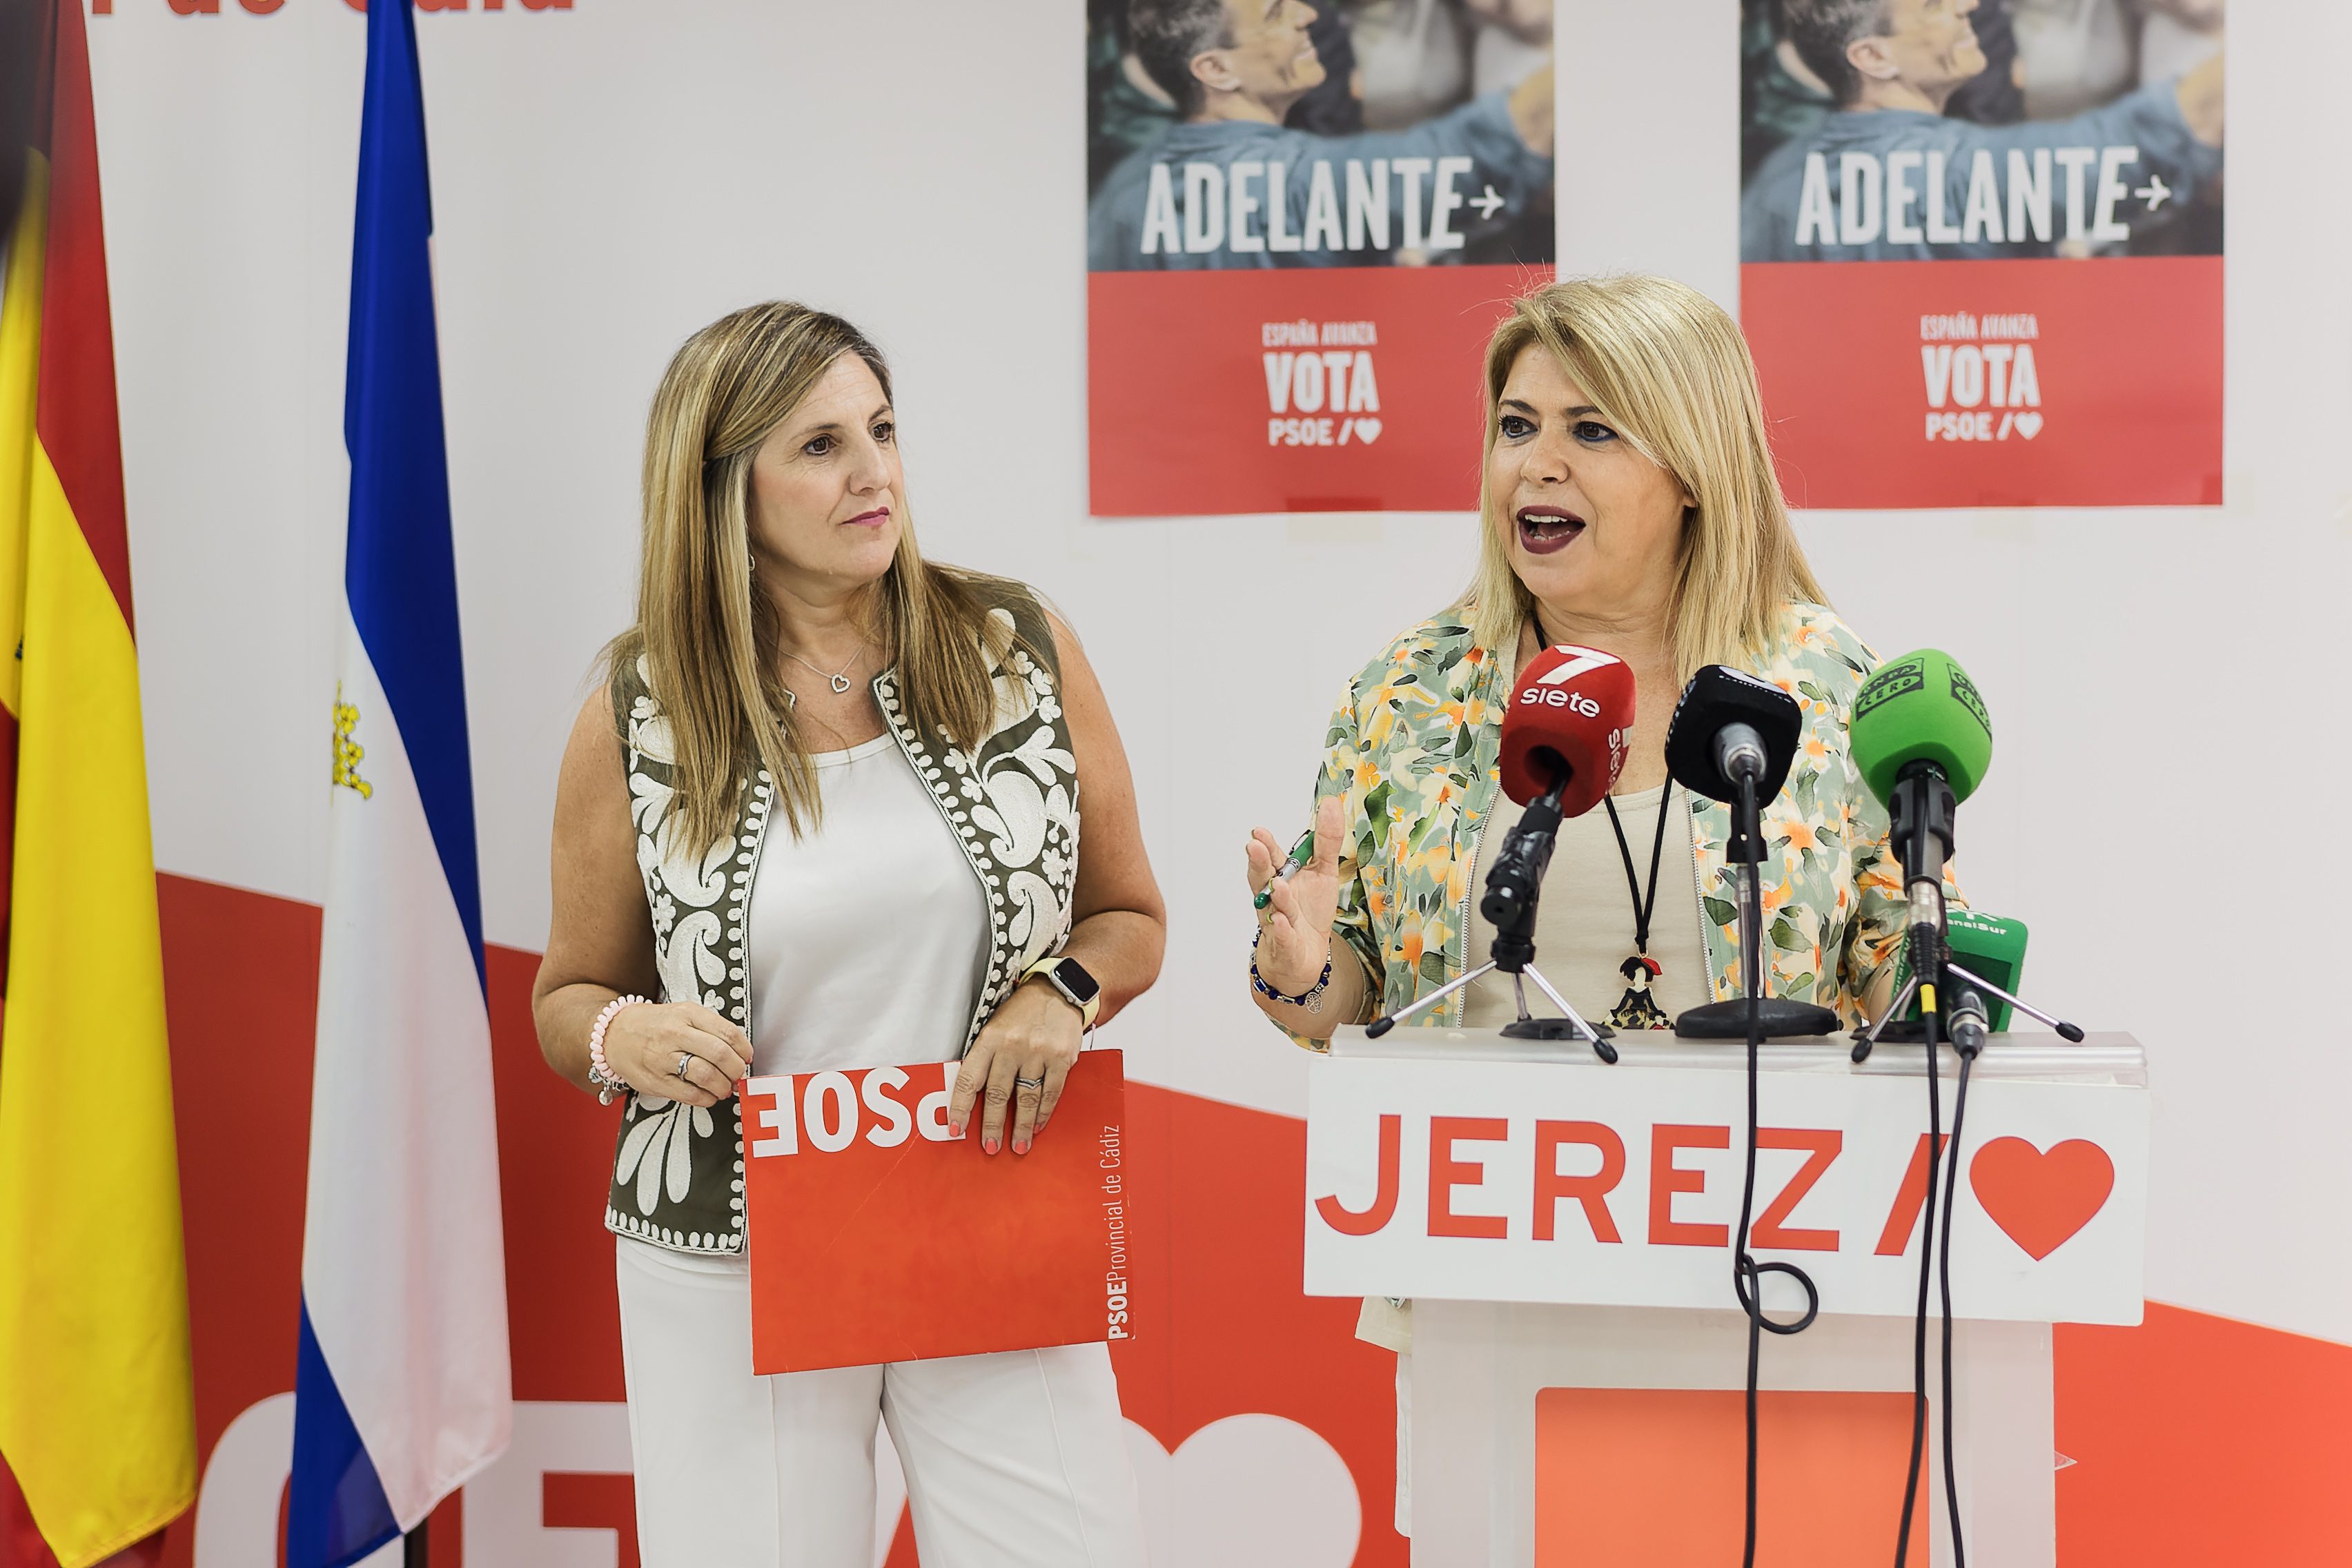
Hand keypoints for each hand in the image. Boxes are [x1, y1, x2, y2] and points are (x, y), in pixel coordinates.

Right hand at [603, 1002, 751, 1108]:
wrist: (613, 1034)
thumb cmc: (654, 1024)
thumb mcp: (683, 1013)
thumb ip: (710, 1028)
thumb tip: (739, 1052)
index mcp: (687, 1014)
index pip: (727, 1032)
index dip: (744, 1049)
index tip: (747, 1057)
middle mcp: (675, 1034)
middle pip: (720, 1054)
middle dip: (737, 1069)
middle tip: (738, 1074)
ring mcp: (663, 1059)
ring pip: (706, 1076)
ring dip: (724, 1086)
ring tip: (725, 1087)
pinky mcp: (655, 1081)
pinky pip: (689, 1095)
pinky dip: (707, 1099)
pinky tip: (709, 1095)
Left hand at [950, 978, 1083, 1155]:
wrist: (1059, 990)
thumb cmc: (1022, 1013)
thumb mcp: (995, 1028)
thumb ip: (985, 1058)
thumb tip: (971, 1098)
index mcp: (989, 1038)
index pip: (969, 1078)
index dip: (960, 1106)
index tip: (956, 1128)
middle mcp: (1012, 1045)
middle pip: (998, 1094)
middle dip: (992, 1126)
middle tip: (989, 1148)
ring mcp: (1038, 1052)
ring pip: (1026, 1098)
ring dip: (1022, 1127)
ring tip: (1018, 1146)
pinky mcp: (1061, 1057)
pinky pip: (1051, 1092)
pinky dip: (1044, 1113)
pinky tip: (1039, 1126)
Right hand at [1246, 792, 1344, 995]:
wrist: (1304, 955)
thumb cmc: (1308, 911)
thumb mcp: (1323, 872)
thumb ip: (1326, 841)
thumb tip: (1330, 803)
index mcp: (1281, 878)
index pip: (1271, 860)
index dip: (1265, 846)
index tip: (1259, 831)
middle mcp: (1273, 899)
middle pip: (1263, 880)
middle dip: (1259, 864)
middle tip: (1255, 846)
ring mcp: (1277, 923)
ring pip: (1273, 909)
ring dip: (1276, 897)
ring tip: (1279, 885)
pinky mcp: (1285, 947)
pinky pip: (1282, 939)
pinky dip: (1281, 931)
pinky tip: (1282, 922)